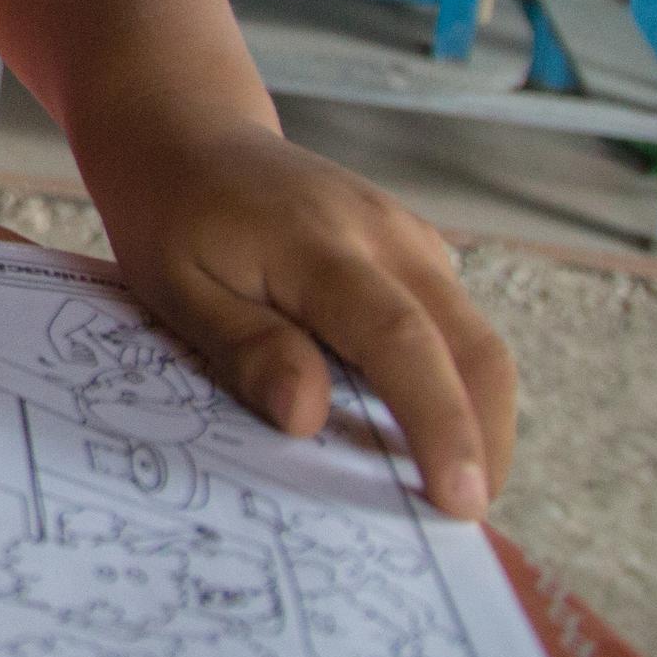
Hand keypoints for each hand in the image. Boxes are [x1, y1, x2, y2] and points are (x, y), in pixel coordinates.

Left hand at [84, 119, 517, 520]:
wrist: (189, 133)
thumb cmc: (170, 215)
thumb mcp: (173, 285)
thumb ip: (243, 347)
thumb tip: (306, 418)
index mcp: (319, 244)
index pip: (402, 339)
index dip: (439, 423)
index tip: (460, 501)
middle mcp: (385, 235)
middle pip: (472, 346)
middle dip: (486, 441)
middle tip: (464, 523)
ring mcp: (410, 238)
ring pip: (477, 340)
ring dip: (480, 419)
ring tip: (447, 490)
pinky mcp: (417, 251)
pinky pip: (456, 326)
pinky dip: (457, 386)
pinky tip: (421, 435)